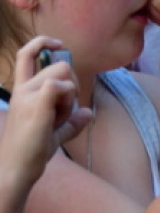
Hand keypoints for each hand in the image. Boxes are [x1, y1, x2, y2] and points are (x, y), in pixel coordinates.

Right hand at [0, 37, 91, 190]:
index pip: (26, 54)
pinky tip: (60, 117)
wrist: (17, 170)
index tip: (59, 45)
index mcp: (22, 90)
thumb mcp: (55, 132)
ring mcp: (27, 96)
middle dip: (73, 84)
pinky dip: (68, 98)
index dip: (42, 42)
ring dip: (71, 94)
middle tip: (65, 110)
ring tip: (60, 117)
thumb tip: (89, 113)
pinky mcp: (36, 105)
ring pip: (65, 74)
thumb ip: (72, 120)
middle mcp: (22, 89)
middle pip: (61, 65)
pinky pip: (61, 86)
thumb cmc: (32, 151)